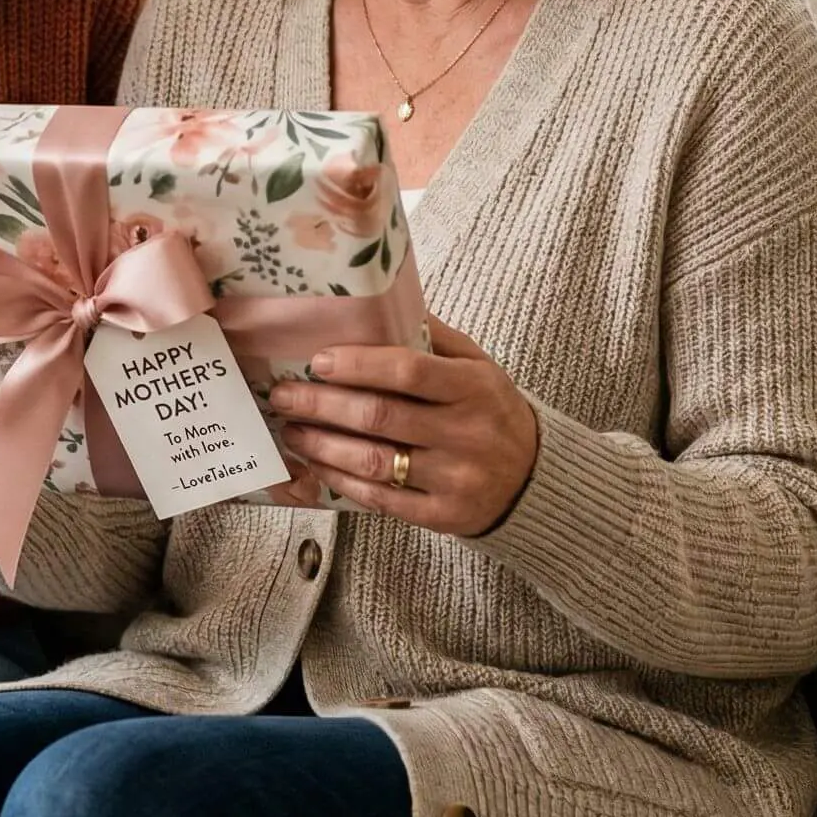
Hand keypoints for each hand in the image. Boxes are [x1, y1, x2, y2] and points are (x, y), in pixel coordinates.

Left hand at [266, 315, 539, 536]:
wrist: (533, 479)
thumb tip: (377, 300)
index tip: (318, 361)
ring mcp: (456, 479)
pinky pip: (381, 500)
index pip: (409, 371)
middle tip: (283, 395)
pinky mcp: (443, 516)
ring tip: (291, 430)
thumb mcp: (477, 365)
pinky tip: (317, 464)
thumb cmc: (491, 410)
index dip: (358, 365)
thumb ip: (433, 336)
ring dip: (322, 445)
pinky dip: (342, 481)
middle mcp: (467, 434)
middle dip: (322, 405)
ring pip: (373, 462)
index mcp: (474, 388)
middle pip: (380, 417)